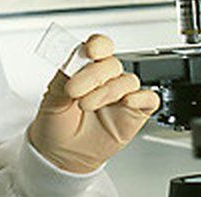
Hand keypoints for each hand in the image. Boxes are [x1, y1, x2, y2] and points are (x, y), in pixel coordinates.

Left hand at [27, 35, 159, 172]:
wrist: (62, 155)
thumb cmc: (57, 124)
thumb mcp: (51, 99)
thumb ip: (63, 78)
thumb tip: (74, 62)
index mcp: (87, 68)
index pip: (100, 46)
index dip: (99, 45)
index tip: (89, 52)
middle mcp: (106, 79)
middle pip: (113, 64)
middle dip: (93, 75)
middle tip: (74, 91)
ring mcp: (120, 96)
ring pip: (128, 80)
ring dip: (107, 91)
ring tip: (86, 105)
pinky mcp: (134, 113)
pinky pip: (149, 99)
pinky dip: (141, 97)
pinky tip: (126, 102)